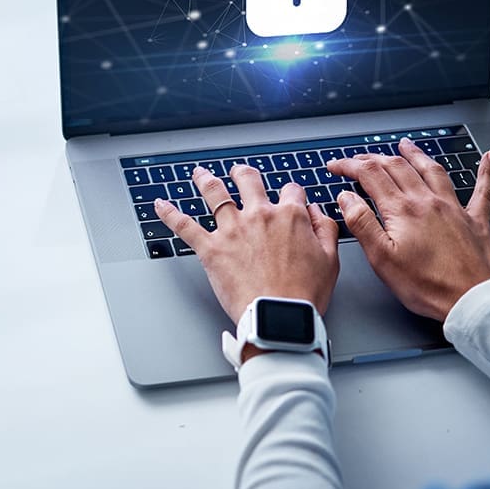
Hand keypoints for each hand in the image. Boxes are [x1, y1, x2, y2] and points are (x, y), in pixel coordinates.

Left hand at [154, 164, 340, 323]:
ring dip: (205, 180)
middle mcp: (259, 216)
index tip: (289, 198)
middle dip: (242, 174)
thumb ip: (324, 229)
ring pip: (215, 194)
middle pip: (248, 181)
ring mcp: (232, 229)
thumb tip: (316, 211)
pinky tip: (160, 206)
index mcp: (290, 217)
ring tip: (199, 174)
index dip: (291, 193)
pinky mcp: (211, 249)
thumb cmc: (303, 295)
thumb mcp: (330, 259)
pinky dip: (169, 214)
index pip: (290, 191)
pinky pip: (184, 226)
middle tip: (238, 172)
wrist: (277, 316)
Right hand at [325, 139, 489, 320]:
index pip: (370, 175)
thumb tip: (347, 197)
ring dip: (416, 154)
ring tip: (405, 145)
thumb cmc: (427, 285)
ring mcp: (454, 208)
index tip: (336, 166)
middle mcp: (428, 201)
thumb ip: (361, 223)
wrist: (469, 300)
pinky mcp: (475, 220)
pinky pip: (483, 188)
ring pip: (432, 169)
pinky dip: (487, 170)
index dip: (349, 166)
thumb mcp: (381, 258)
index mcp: (403, 210)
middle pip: (398, 167)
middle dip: (374, 158)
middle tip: (359, 159)